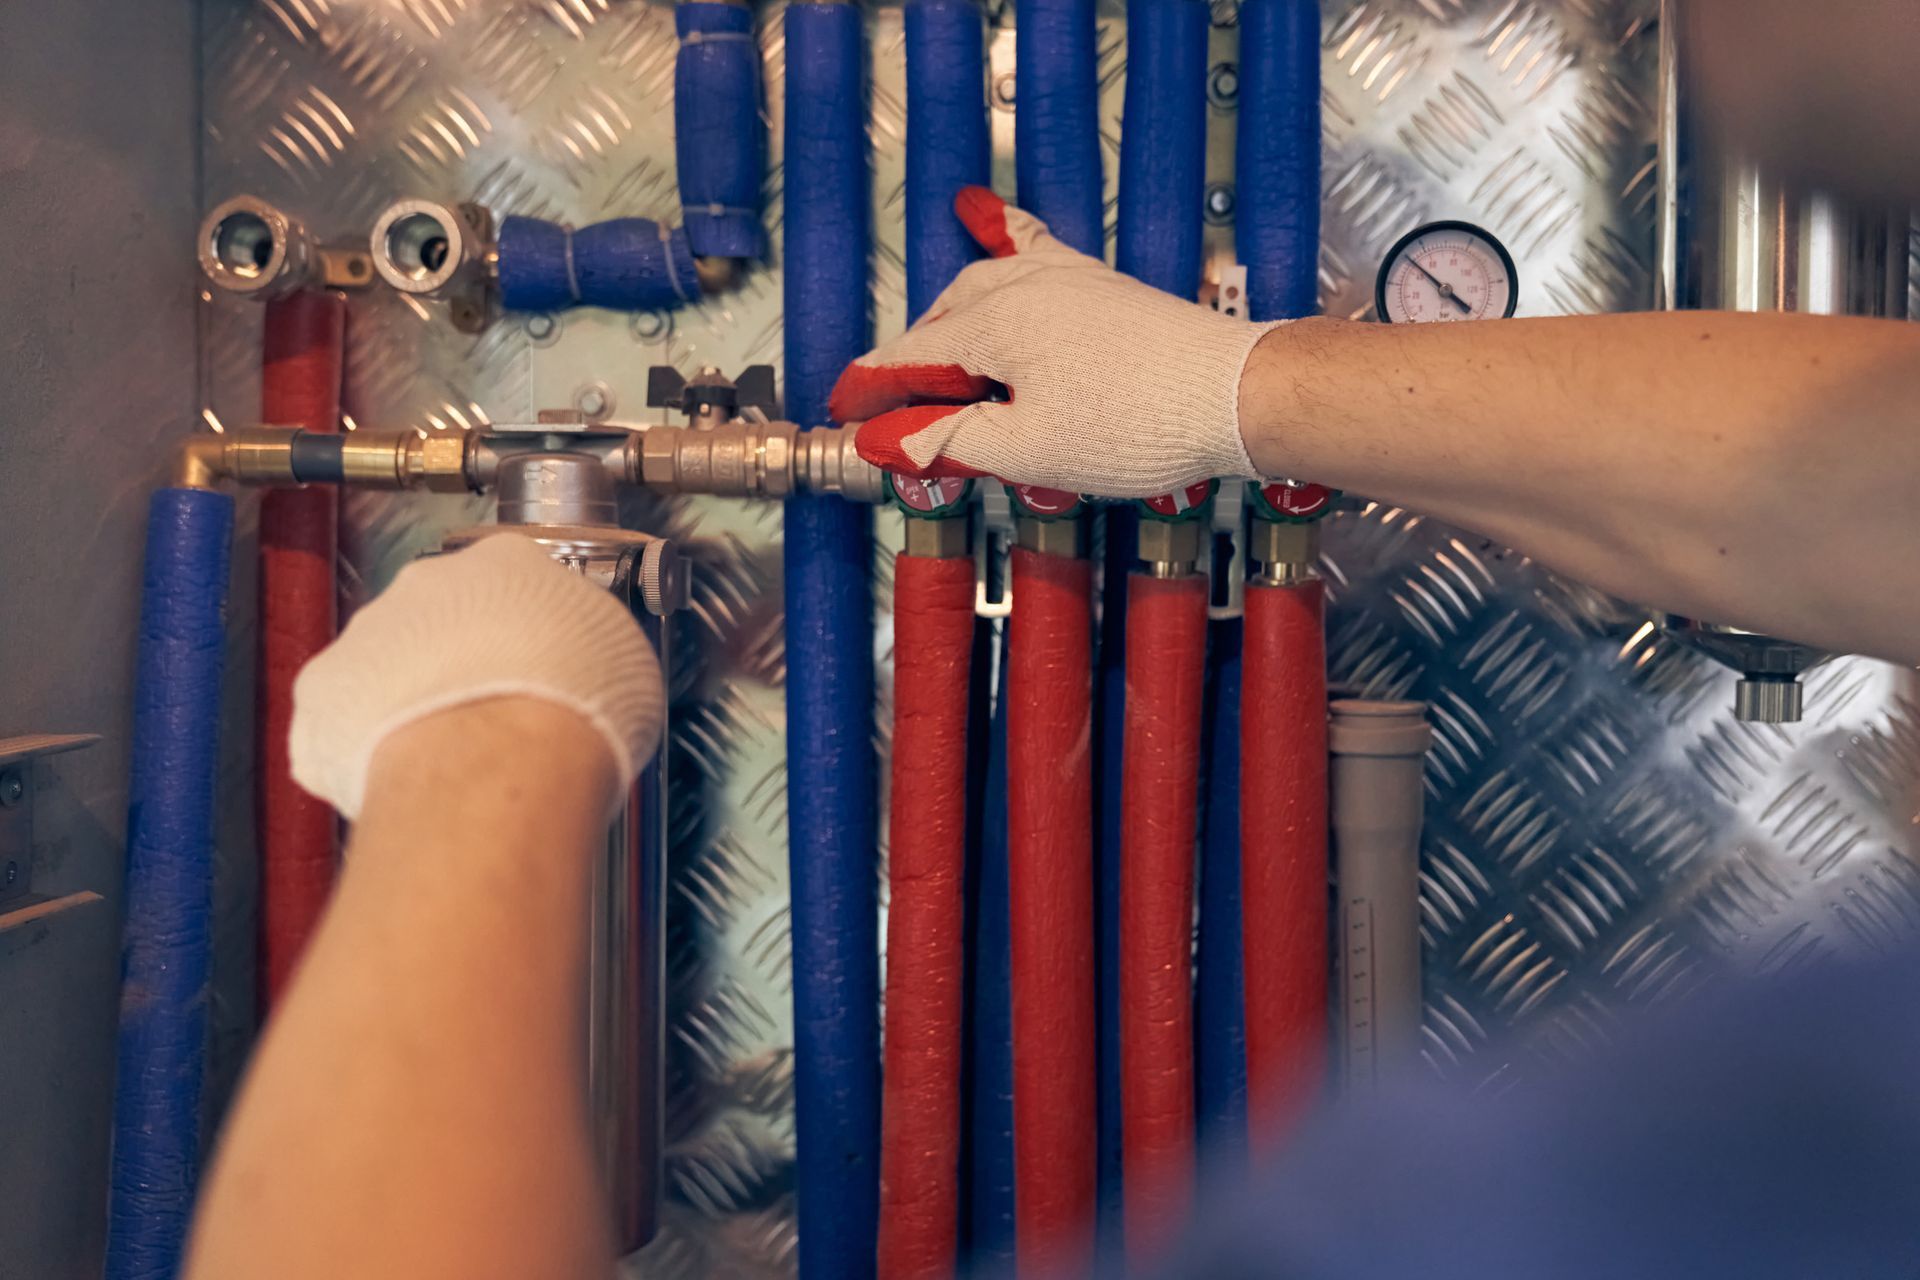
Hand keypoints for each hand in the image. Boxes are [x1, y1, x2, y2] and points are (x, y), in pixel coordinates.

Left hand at [288, 533, 664, 819]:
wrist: (503, 763)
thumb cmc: (570, 711)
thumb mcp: (624, 660)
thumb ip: (589, 644)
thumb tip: (591, 664)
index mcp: (508, 560)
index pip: (513, 577)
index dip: (529, 624)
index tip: (542, 655)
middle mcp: (430, 582)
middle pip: (443, 614)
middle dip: (463, 657)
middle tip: (497, 708)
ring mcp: (370, 631)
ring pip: (388, 662)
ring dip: (414, 696)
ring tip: (456, 749)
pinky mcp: (325, 688)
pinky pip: (343, 713)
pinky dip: (366, 740)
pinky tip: (409, 769)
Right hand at [830, 187, 1280, 498]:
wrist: (1237, 394)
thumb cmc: (1143, 424)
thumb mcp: (1029, 451)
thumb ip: (950, 440)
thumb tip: (885, 440)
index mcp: (997, 326)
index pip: (910, 358)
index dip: (871, 391)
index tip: (844, 412)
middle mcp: (1025, 286)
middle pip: (942, 319)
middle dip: (912, 363)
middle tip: (895, 411)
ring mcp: (1066, 278)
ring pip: (981, 282)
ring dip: (948, 319)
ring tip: (934, 356)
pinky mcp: (1100, 284)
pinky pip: (1032, 247)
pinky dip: (999, 238)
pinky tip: (984, 214)